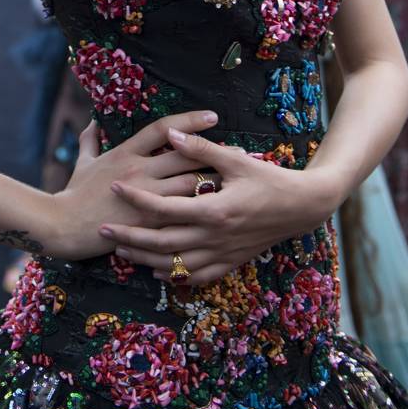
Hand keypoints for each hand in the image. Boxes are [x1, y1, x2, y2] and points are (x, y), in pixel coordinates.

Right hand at [47, 110, 220, 259]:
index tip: (211, 116)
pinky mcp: (149, 221)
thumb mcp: (83, 162)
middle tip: (239, 150)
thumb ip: (90, 140)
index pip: (163, 129)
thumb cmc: (74, 193)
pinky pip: (183, 215)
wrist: (64, 225)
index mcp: (126, 152)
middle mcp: (140, 171)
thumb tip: (93, 121)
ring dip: (215, 181)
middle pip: (185, 155)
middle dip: (213, 151)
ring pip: (190, 185)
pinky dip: (202, 211)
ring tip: (237, 181)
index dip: (188, 121)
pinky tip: (221, 211)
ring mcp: (146, 196)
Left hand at [98, 128, 338, 284]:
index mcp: (214, 210)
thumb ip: (200, 148)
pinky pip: (197, 276)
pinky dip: (174, 276)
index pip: (164, 207)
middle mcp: (215, 237)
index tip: (116, 187)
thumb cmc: (269, 179)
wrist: (303, 208)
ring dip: (146, 259)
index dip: (137, 198)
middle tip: (104, 230)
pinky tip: (157, 271)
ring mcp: (222, 253)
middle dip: (130, 237)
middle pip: (162, 243)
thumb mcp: (236, 159)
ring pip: (175, 264)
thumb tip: (169, 132)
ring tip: (121, 251)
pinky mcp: (230, 262)